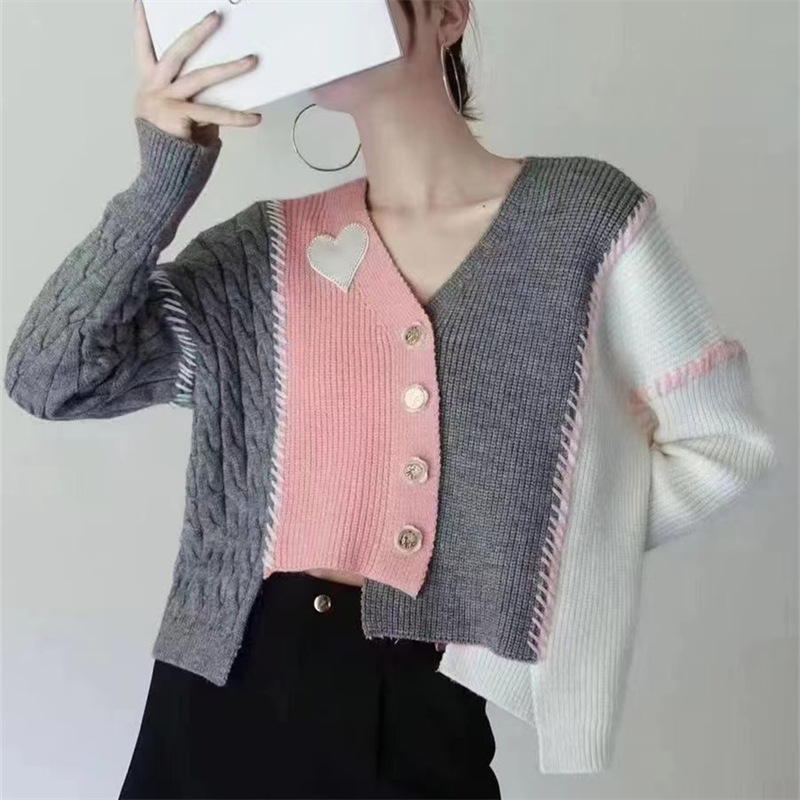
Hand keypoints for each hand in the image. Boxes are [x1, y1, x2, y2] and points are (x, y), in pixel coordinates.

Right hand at [133, 0, 260, 144]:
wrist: (165, 178)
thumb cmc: (173, 148)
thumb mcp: (175, 115)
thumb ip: (189, 97)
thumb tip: (218, 83)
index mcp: (149, 85)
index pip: (143, 49)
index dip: (141, 25)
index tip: (142, 2)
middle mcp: (153, 90)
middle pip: (176, 53)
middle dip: (197, 32)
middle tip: (216, 17)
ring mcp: (165, 104)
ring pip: (200, 78)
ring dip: (229, 68)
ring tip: (252, 60)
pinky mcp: (181, 120)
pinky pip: (216, 115)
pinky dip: (237, 118)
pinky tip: (255, 118)